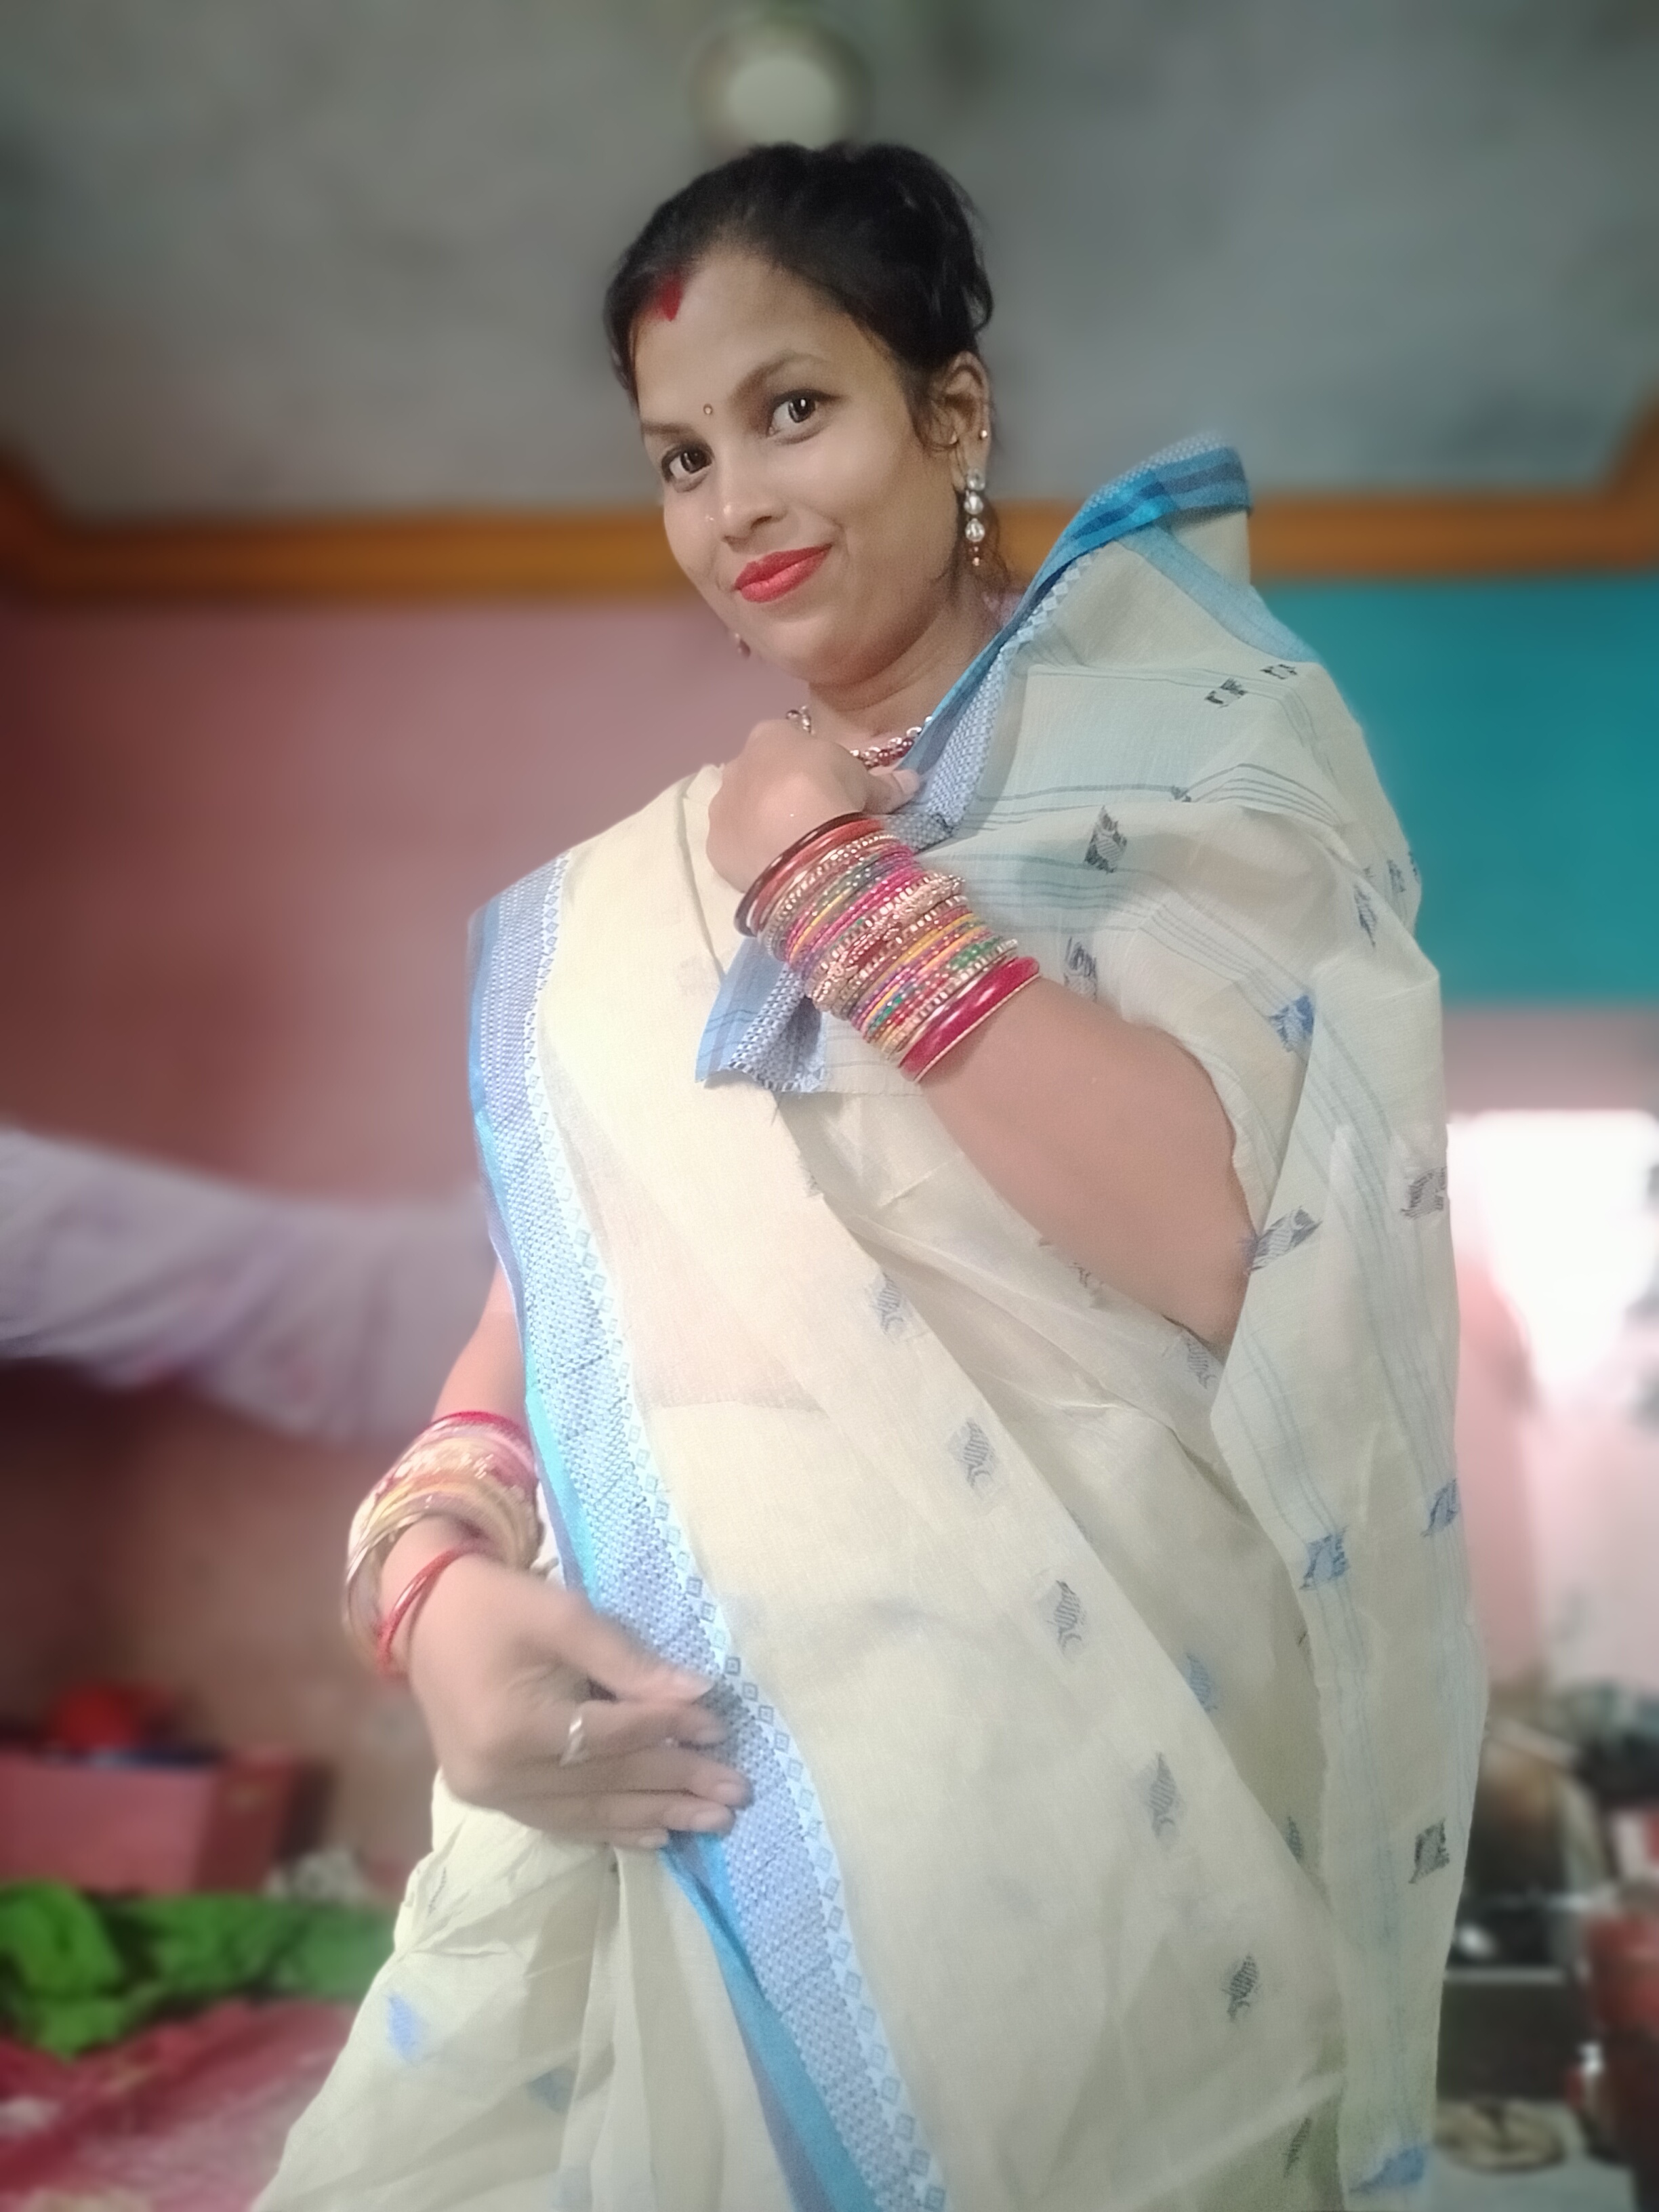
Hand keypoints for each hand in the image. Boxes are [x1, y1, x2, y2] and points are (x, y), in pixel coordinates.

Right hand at [392, 1525, 749, 1849]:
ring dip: (655, 1816)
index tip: (722, 1731)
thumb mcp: (562, 1615)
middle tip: (736, 1795)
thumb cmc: (497, 1605)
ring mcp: (491, 1794)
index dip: (670, 1731)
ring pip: (589, 1811)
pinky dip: (611, 1827)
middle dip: (676, 1785)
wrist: (423, 1615)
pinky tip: (655, 1835)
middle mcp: (499, 1774)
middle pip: (607, 1781)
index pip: (612, 1737)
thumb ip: (627, 1662)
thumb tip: (698, 1693)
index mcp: (513, 1727)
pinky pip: (561, 1821)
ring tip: (711, 1823)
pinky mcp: (489, 1798)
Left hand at [707, 717, 919, 893]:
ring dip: (762, 823)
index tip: (830, 788)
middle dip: (780, 793)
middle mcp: (736, 764)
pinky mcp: (714, 845)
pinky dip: (752, 853)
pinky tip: (776, 866)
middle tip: (812, 819)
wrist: (800, 845)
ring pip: (742, 810)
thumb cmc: (832, 793)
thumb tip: (912, 782)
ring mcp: (721, 805)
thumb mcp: (866, 783)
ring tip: (794, 847)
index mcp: (770, 735)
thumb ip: (883, 783)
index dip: (810, 766)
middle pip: (760, 775)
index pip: (787, 741)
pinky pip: (735, 846)